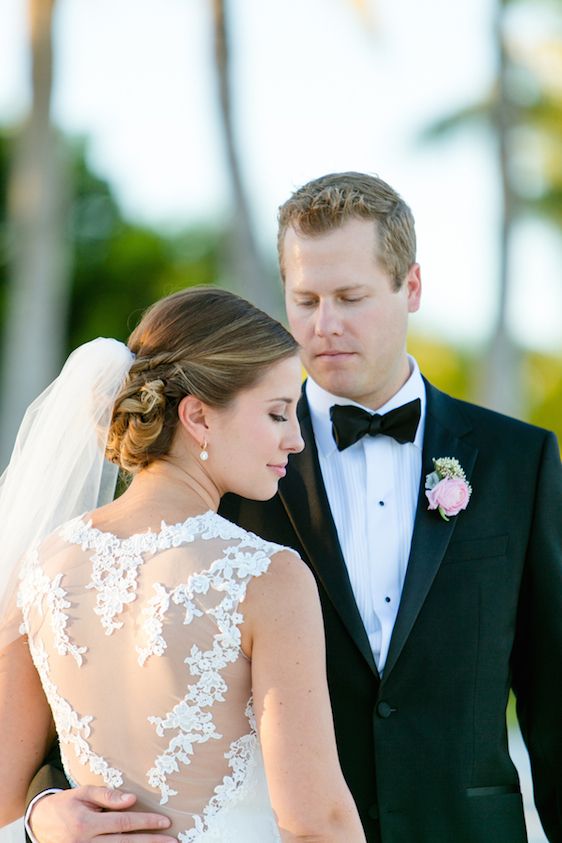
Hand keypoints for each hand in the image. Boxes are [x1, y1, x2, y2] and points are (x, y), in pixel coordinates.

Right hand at [28, 786, 175, 842]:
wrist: (39, 823)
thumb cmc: (66, 804)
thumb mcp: (83, 793)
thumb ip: (107, 795)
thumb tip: (132, 799)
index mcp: (86, 823)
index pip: (123, 823)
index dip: (146, 822)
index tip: (165, 821)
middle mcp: (86, 842)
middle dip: (151, 842)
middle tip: (173, 841)